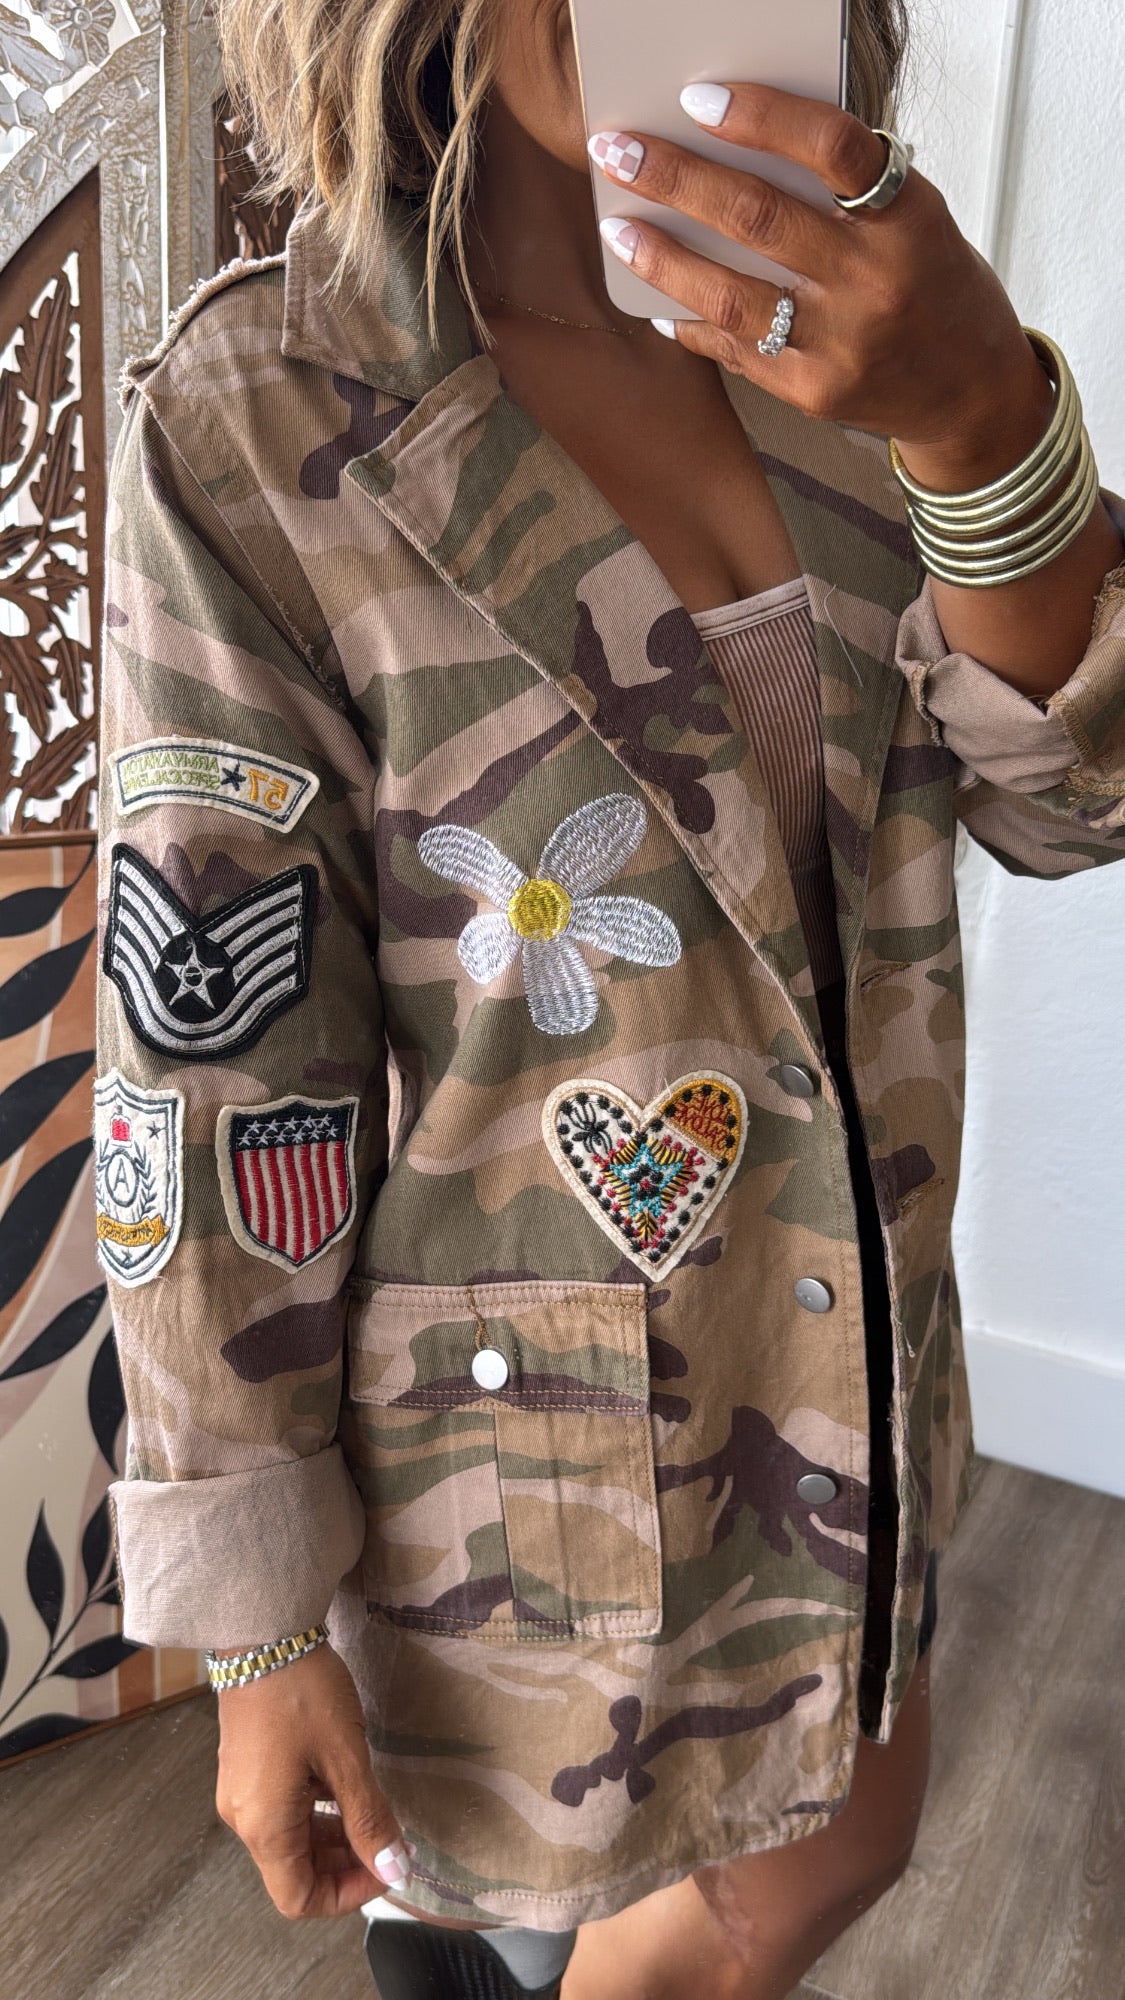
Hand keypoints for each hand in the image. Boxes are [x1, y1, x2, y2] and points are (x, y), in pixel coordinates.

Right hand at [213, 1638, 409, 1918]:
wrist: (263, 1632)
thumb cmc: (303, 1692)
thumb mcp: (347, 1758)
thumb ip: (370, 1820)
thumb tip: (394, 1870)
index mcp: (263, 1825)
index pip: (298, 1899)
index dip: (346, 1896)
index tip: (385, 1868)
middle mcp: (244, 1817)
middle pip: (294, 1870)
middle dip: (344, 1864)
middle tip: (388, 1839)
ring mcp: (240, 1791)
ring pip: (289, 1839)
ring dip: (332, 1837)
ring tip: (372, 1812)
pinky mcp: (245, 1767)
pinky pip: (281, 1809)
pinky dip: (315, 1811)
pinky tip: (343, 1783)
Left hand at [587, 83, 1051, 480]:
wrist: (972, 392)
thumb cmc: (934, 285)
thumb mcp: (914, 219)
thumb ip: (845, 189)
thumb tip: (739, 149)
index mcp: (906, 219)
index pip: (834, 150)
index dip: (762, 117)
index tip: (697, 98)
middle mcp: (874, 281)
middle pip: (759, 218)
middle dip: (676, 178)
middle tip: (617, 150)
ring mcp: (842, 345)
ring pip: (732, 296)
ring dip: (663, 259)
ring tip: (620, 231)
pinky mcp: (815, 393)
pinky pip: (737, 352)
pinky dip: (692, 324)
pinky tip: (657, 303)